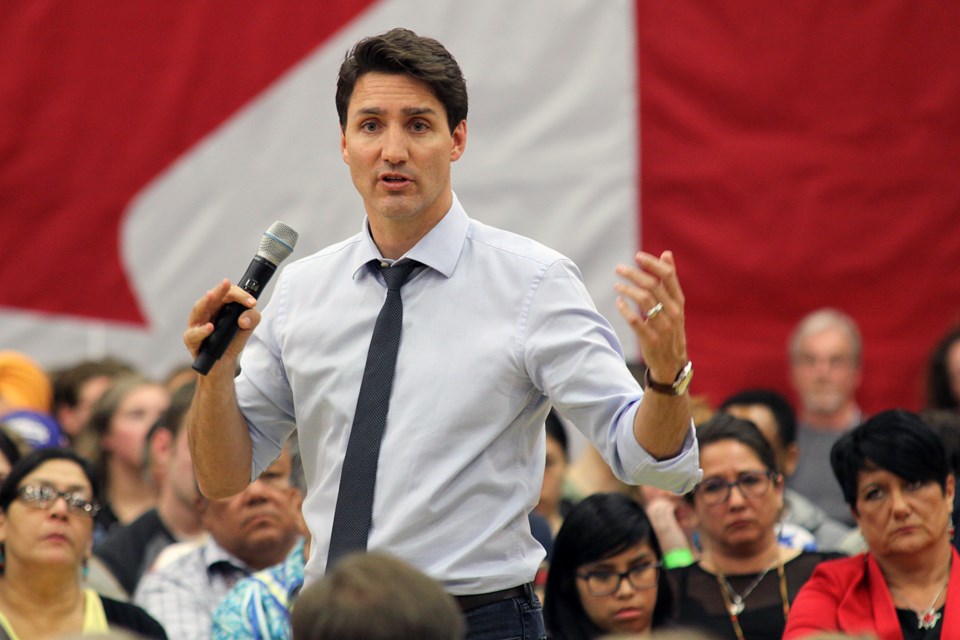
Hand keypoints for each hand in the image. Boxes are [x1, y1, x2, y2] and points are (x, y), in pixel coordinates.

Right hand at [183, 279, 260, 363]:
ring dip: (205, 302)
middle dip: (219, 289)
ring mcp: (196, 324)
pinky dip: (201, 330)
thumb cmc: (232, 341)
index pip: (228, 294)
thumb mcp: (248, 328)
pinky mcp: (191, 339)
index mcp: (220, 306)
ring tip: (212, 295)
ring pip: (198, 310)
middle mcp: (206, 312)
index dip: (240, 294)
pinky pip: (193, 334)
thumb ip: (252, 318)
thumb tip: (244, 318)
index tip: (252, 302)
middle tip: (226, 283)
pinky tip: (210, 327)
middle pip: (211, 297)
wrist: (223, 363)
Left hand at [615, 250, 687, 382]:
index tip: (637, 256)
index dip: (652, 264)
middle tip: (619, 268)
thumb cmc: (671, 328)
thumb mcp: (674, 305)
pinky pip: (636, 321)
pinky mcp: (651, 339)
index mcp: (678, 302)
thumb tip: (666, 253)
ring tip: (617, 286)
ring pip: (644, 301)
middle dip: (633, 274)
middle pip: (652, 286)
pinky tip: (618, 302)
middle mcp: (673, 312)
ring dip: (627, 290)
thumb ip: (669, 281)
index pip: (668, 276)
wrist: (672, 362)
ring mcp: (663, 326)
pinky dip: (625, 310)